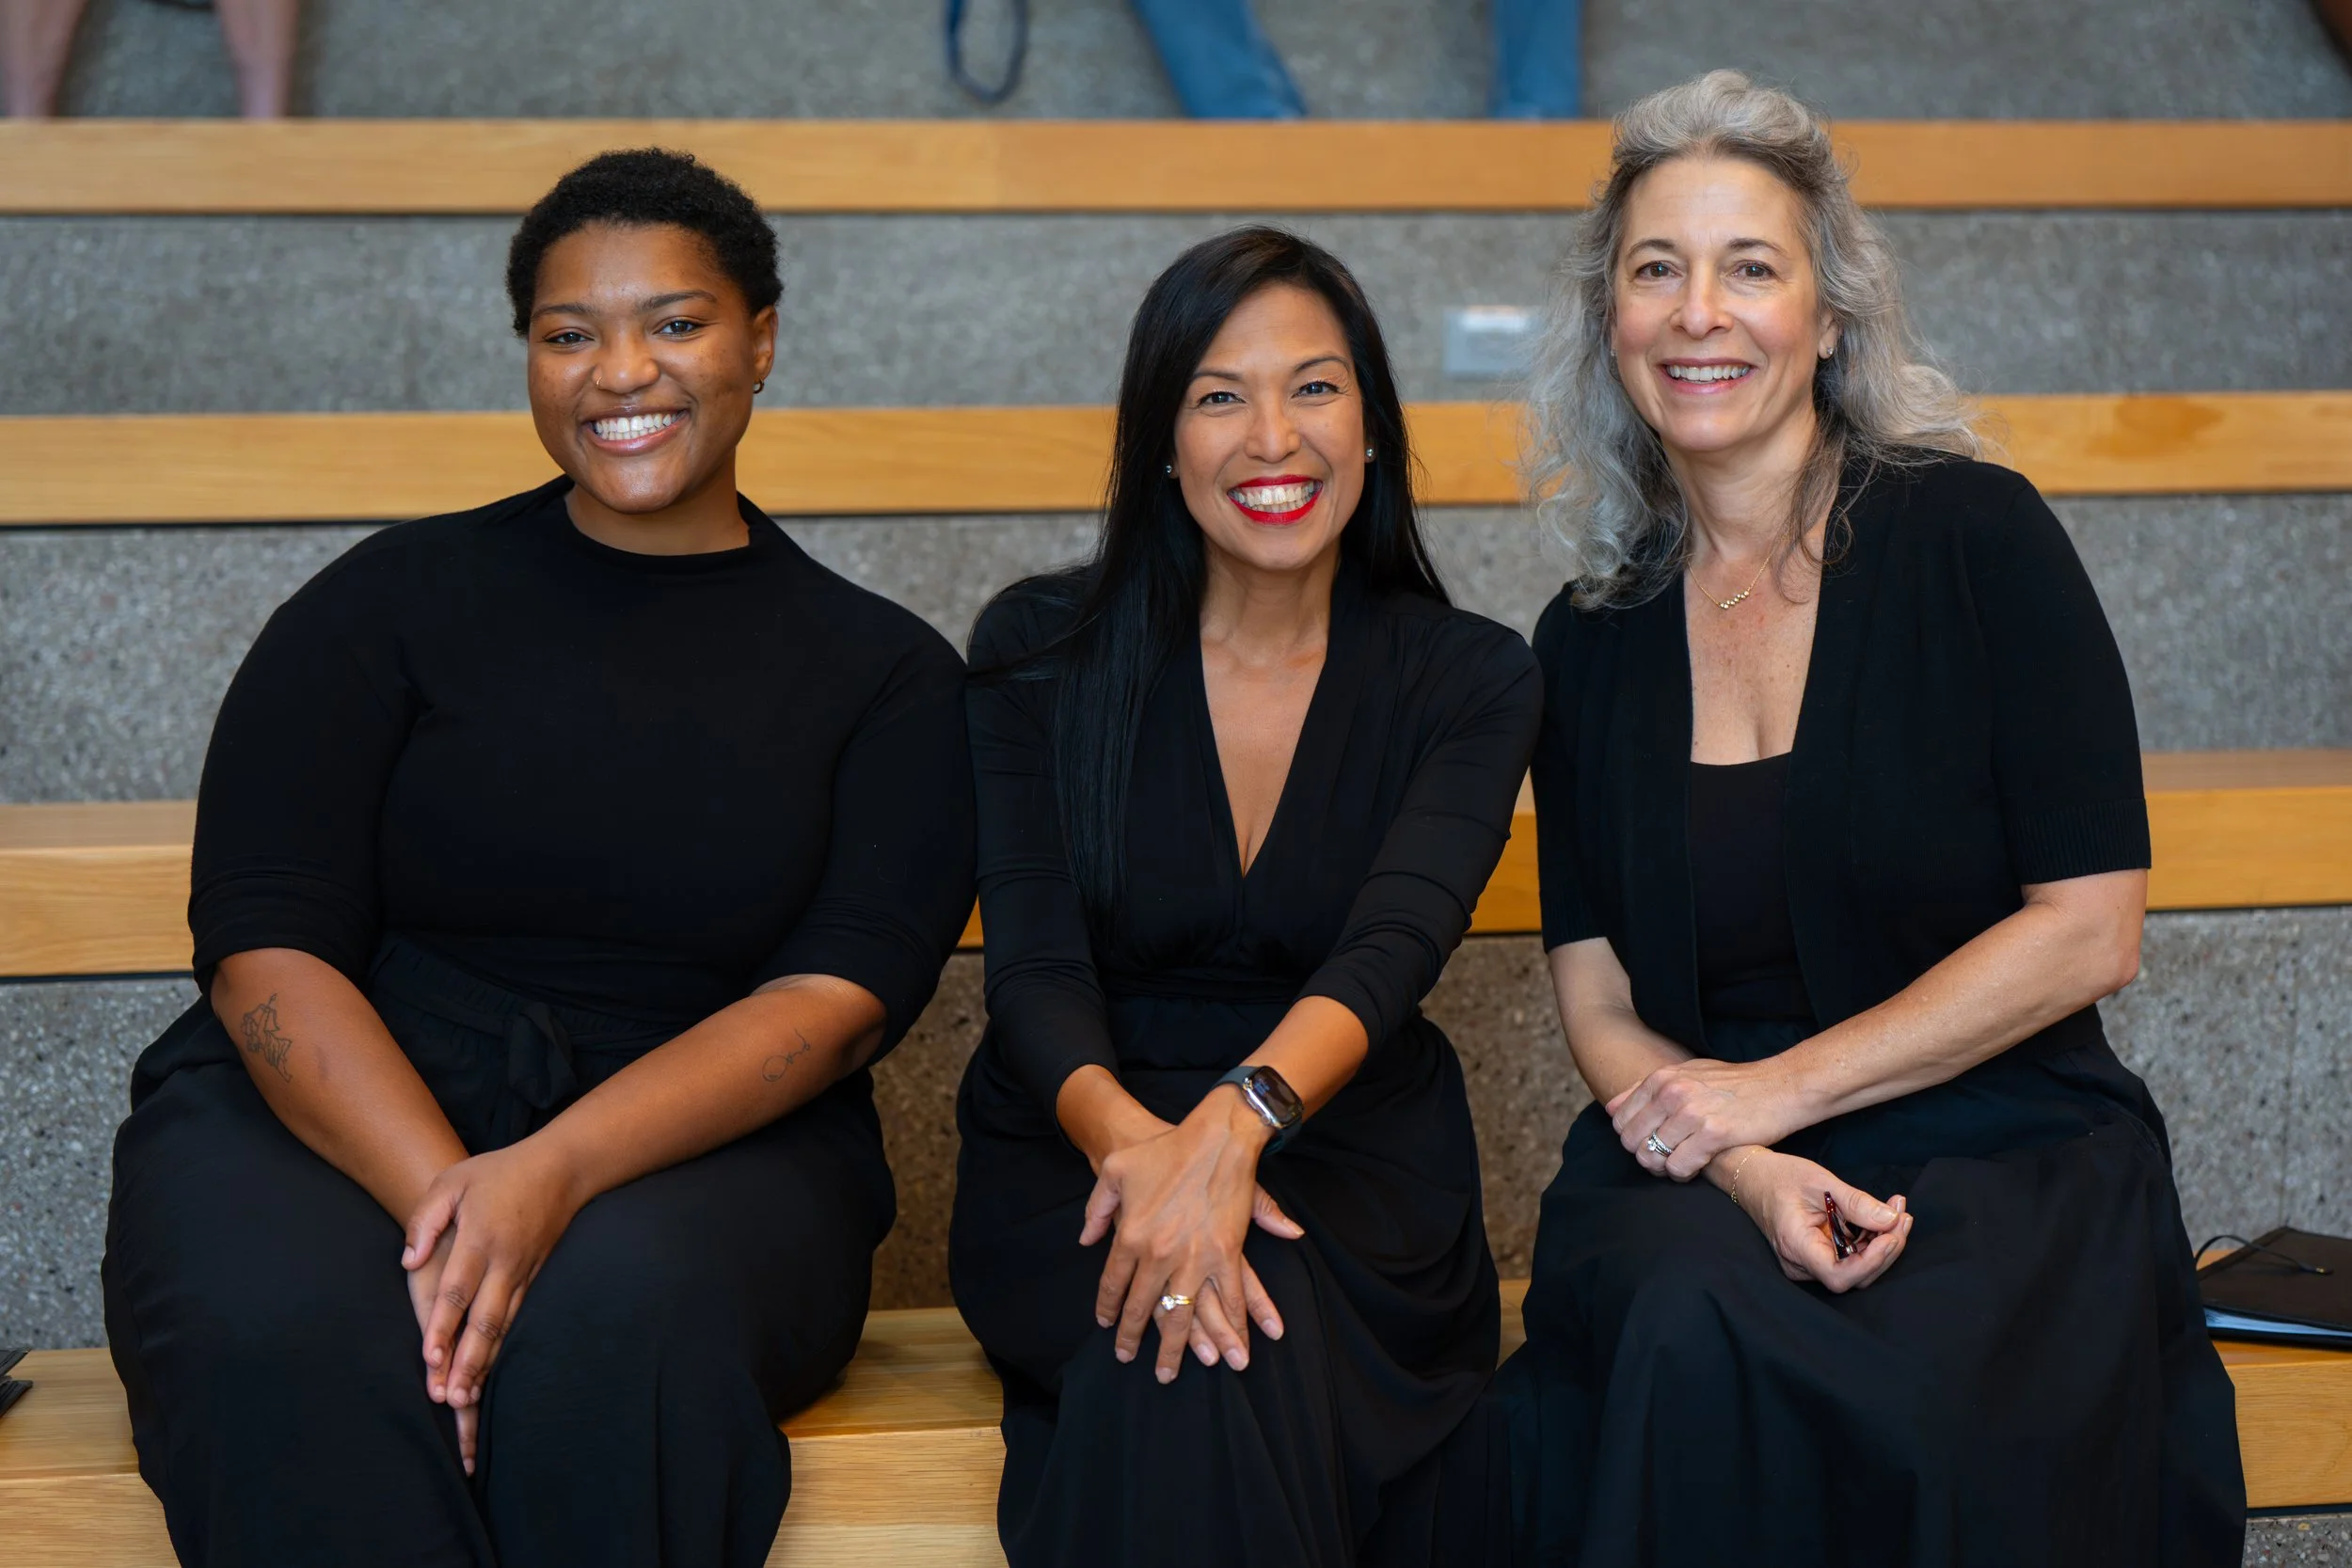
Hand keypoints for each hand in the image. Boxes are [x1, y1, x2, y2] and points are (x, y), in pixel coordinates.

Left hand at [401, 1137, 586, 1461]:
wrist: (563, 1168)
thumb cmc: (499, 1172)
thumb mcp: (453, 1181)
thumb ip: (426, 1220)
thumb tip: (409, 1261)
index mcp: (481, 1238)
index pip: (458, 1290)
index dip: (443, 1326)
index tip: (430, 1358)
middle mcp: (504, 1262)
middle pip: (483, 1320)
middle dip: (467, 1361)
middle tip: (450, 1398)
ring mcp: (522, 1273)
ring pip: (501, 1326)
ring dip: (484, 1363)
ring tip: (466, 1398)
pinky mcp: (532, 1278)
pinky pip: (515, 1320)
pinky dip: (501, 1348)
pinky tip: (488, 1371)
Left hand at [1080, 1087, 1300, 1384]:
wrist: (1213, 1138)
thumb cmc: (1161, 1150)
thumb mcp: (1114, 1172)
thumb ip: (1096, 1209)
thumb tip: (1085, 1240)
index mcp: (1130, 1236)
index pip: (1112, 1284)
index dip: (1107, 1309)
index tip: (1105, 1326)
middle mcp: (1158, 1255)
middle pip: (1142, 1309)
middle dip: (1132, 1338)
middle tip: (1126, 1358)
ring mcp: (1193, 1259)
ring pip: (1180, 1317)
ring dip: (1174, 1350)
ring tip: (1167, 1374)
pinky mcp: (1225, 1254)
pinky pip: (1227, 1298)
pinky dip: (1230, 1326)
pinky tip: (1229, 1349)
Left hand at [1608, 1057, 1809, 1179]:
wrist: (1780, 1086)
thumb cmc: (1734, 1084)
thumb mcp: (1687, 1073)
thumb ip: (1649, 1089)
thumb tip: (1612, 1108)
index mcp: (1662, 1078)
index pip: (1619, 1118)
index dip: (1630, 1137)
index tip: (1648, 1143)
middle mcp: (1672, 1093)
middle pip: (1631, 1140)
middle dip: (1643, 1156)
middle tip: (1662, 1160)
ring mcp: (1692, 1113)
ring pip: (1651, 1156)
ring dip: (1662, 1168)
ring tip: (1679, 1164)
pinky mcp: (1714, 1134)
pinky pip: (1678, 1167)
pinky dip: (1682, 1174)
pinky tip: (1695, 1168)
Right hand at [1725, 1148, 1911, 1291]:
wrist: (1752, 1177)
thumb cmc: (1779, 1177)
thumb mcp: (1820, 1182)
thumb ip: (1856, 1203)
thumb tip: (1892, 1218)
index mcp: (1796, 1246)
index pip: (1839, 1276)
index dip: (1870, 1263)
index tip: (1891, 1236)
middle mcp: (1800, 1264)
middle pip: (1854, 1275)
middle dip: (1885, 1248)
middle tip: (1902, 1214)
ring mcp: (1808, 1263)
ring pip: (1855, 1269)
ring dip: (1882, 1243)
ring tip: (1897, 1210)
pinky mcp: (1817, 1256)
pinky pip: (1849, 1258)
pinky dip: (1869, 1240)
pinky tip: (1882, 1217)